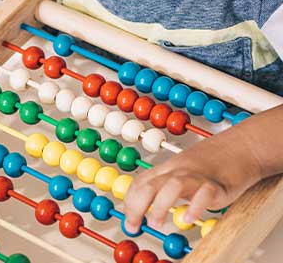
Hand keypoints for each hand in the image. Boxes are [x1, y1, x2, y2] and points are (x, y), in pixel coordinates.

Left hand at [123, 104, 282, 232]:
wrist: (241, 146)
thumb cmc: (212, 162)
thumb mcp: (183, 172)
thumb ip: (166, 188)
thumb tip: (148, 208)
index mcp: (168, 168)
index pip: (140, 183)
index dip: (129, 203)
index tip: (129, 221)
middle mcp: (178, 170)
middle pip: (150, 184)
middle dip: (136, 206)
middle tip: (133, 225)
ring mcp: (197, 176)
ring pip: (173, 186)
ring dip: (160, 206)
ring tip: (155, 223)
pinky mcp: (218, 184)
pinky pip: (205, 194)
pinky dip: (195, 206)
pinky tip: (188, 218)